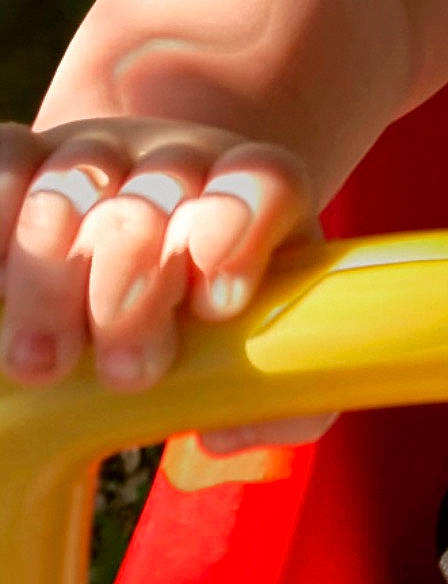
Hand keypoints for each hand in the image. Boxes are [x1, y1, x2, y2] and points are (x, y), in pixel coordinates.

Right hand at [0, 119, 333, 450]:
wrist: (142, 242)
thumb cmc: (211, 307)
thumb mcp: (267, 340)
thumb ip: (283, 388)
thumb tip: (229, 431)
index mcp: (259, 191)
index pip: (265, 181)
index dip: (239, 233)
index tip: (216, 310)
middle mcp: (183, 160)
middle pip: (160, 196)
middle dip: (136, 289)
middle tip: (127, 374)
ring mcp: (101, 152)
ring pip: (74, 184)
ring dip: (52, 279)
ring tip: (42, 366)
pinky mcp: (28, 156)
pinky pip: (7, 163)